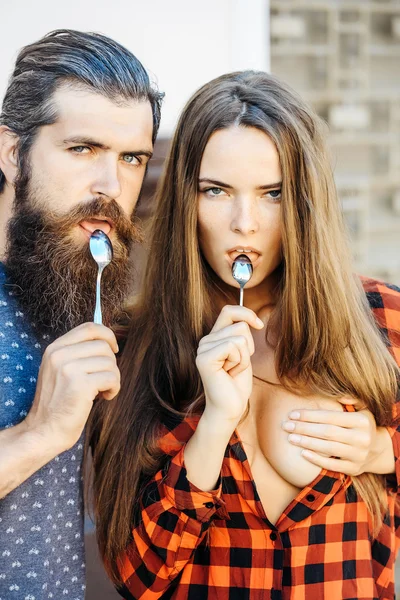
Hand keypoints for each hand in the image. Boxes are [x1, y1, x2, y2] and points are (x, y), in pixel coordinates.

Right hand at [25, 322, 119, 451]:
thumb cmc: (59, 402)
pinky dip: (114, 389)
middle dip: (111, 364)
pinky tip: (104, 397)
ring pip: (110, 362)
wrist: (45, 430)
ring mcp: (69, 368)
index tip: (114, 349)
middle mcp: (60, 354)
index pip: (89, 327)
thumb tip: (110, 341)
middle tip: (103, 380)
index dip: (108, 334)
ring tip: (101, 391)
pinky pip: (112, 378)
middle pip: (103, 346)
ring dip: (113, 378)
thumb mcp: (61, 370)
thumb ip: (78, 353)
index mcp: (55, 348)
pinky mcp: (81, 384)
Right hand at [196, 305, 263, 424]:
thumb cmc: (237, 383)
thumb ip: (241, 334)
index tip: (259, 325)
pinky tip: (229, 373)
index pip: (229, 311)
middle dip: (248, 347)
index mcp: (214, 337)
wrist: (230, 407)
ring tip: (233, 370)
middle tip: (237, 365)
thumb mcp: (243, 353)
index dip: (246, 313)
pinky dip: (239, 361)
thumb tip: (251, 319)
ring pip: (239, 337)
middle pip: (239, 325)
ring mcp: (203, 348)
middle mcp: (205, 340)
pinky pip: (232, 346)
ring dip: (244, 357)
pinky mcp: (205, 358)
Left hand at [281, 406, 377, 475]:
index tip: (292, 414)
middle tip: (286, 426)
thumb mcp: (361, 409)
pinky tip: (303, 453)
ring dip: (307, 443)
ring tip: (290, 438)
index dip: (310, 415)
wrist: (377, 450)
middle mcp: (362, 438)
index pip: (330, 417)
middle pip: (327, 432)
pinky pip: (332, 465)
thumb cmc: (361, 425)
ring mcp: (359, 455)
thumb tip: (338, 394)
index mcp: (361, 421)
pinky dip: (317, 460)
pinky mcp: (354, 469)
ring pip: (328, 449)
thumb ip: (350, 400)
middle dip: (304, 428)